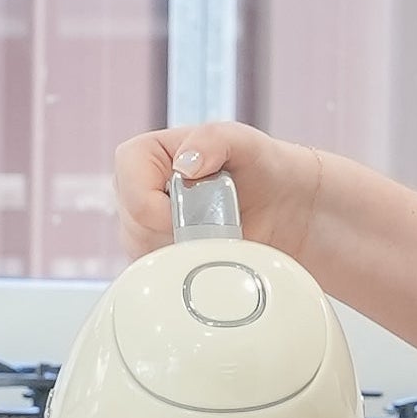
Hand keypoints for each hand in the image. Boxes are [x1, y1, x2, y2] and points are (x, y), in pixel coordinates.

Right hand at [111, 120, 321, 259]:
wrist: (285, 203)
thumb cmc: (261, 165)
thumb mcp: (244, 141)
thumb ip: (213, 140)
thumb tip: (184, 165)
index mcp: (142, 157)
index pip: (130, 192)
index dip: (157, 208)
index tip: (193, 210)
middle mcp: (136, 194)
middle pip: (136, 231)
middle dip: (179, 233)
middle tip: (217, 220)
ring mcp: (145, 231)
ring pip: (147, 258)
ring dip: (186, 253)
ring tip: (220, 233)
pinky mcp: (160, 260)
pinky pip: (161, 277)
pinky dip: (189, 271)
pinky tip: (215, 253)